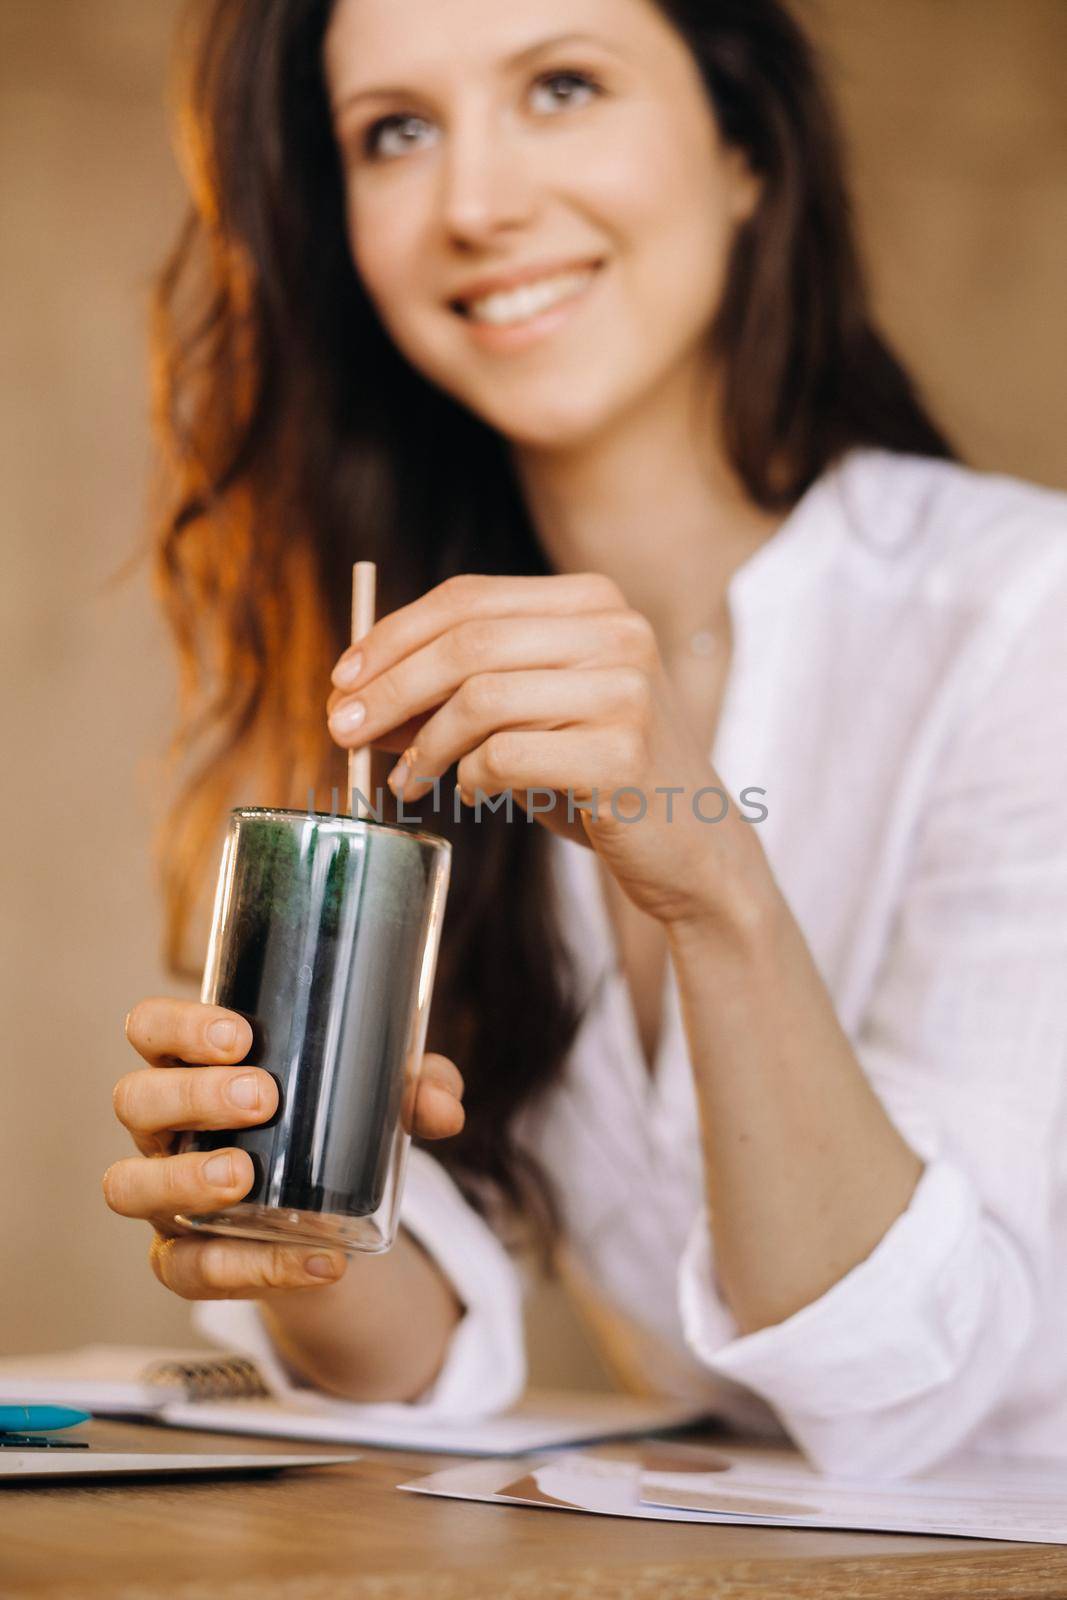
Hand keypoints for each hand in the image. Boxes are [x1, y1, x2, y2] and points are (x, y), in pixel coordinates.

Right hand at [105, 997, 463, 1299]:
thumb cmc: (329, 1130)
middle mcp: (164, 1129)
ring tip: (242, 1176)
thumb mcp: (378, 1101)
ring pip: (128, 1186)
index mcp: (193, 1067)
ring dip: (184, 1178)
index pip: (151, 1029)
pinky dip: (251, 1268)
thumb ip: (416, 1090)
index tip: (239, 1034)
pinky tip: (312, 1261)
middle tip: (261, 1096)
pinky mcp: (182, 1261)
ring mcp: (164, 1196)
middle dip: (193, 1095)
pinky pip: (188, 1270)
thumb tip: (443, 1105)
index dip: (179, 1026)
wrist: (327, 1223)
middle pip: (135, 1099)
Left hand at [326, 572, 765, 927]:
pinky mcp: (624, 753)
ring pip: (479, 698)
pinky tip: (473, 795)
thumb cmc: (599, 777)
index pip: (468, 597)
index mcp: (595, 601)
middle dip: (389, 688)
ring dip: (424, 746)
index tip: (342, 679)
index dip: (393, 636)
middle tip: (342, 731)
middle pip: (467, 641)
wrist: (692, 847)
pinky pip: (506, 756)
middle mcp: (618, 631)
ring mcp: (628, 688)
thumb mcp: (530, 718)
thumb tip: (356, 695)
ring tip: (407, 782)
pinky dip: (471, 779)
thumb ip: (456, 695)